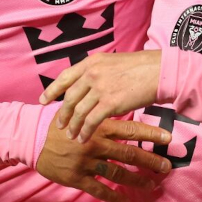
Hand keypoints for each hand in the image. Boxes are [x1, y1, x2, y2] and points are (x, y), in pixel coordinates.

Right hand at [35, 117, 171, 201]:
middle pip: (129, 153)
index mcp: (97, 126)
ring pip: (117, 173)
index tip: (168, 137)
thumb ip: (99, 111)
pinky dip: (113, 196)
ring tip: (151, 184)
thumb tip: (120, 104)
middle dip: (150, 160)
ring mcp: (86, 162)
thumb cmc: (57, 121)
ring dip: (136, 180)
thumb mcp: (79, 109)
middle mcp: (94, 144)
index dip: (150, 134)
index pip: (130, 130)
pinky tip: (124, 199)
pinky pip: (98, 190)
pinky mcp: (76, 178)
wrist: (31, 137)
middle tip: (167, 166)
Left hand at [39, 51, 160, 141]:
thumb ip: (98, 71)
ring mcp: (100, 88)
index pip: (65, 76)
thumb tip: (89, 84)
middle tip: (58, 124)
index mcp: (92, 62)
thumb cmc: (140, 67)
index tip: (43, 100)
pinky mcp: (110, 103)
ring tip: (70, 135)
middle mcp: (92, 73)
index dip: (52, 90)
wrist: (158, 71)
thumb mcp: (113, 62)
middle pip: (69, 97)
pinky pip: (91, 121)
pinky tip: (83, 139)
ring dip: (72, 125)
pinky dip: (85, 132)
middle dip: (62, 113)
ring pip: (78, 111)